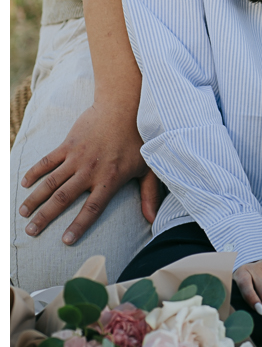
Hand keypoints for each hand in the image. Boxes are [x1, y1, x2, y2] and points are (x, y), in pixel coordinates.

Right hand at [19, 101, 156, 243]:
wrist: (124, 106)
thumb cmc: (139, 137)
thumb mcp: (149, 167)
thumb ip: (149, 194)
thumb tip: (153, 220)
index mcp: (110, 179)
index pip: (92, 208)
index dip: (79, 225)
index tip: (65, 241)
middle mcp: (90, 170)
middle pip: (63, 199)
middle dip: (45, 217)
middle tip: (31, 232)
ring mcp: (77, 157)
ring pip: (51, 182)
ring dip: (35, 198)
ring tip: (23, 212)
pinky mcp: (68, 144)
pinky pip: (48, 160)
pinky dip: (35, 171)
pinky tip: (24, 183)